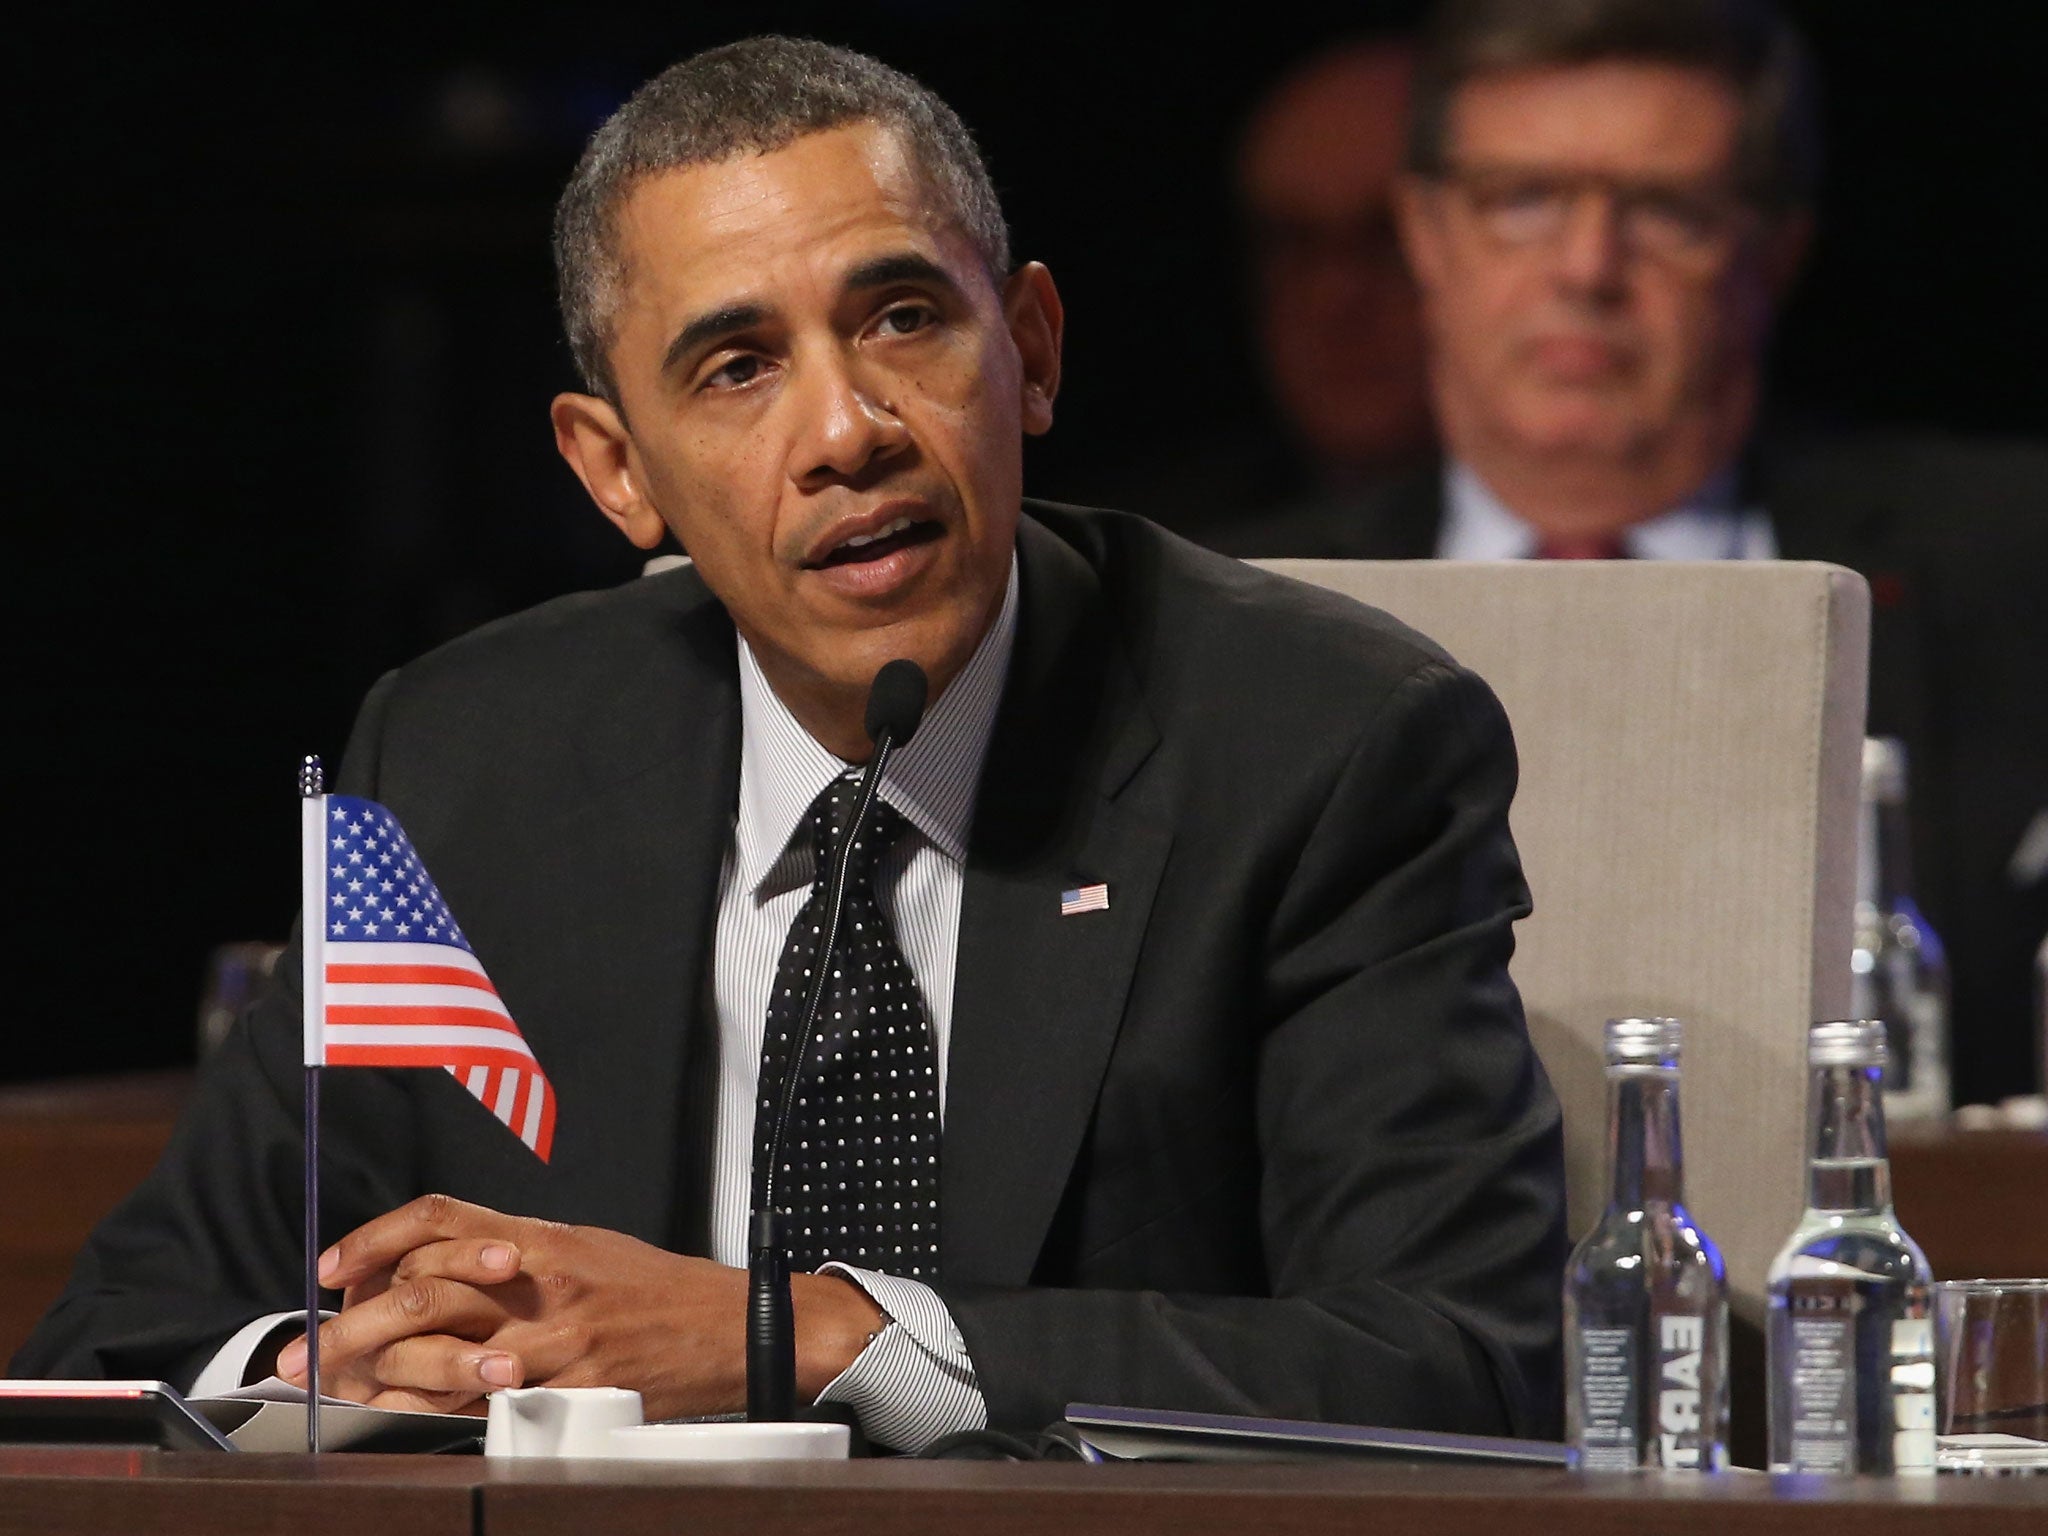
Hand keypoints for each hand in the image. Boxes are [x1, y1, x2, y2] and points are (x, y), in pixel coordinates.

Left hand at [273, 1193, 885, 1417]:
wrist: (732, 1326)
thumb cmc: (655, 1288)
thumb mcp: (584, 1245)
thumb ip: (513, 1250)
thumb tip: (435, 1263)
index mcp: (543, 1236)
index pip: (440, 1220)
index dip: (374, 1240)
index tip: (329, 1267)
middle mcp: (542, 1281)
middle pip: (424, 1289)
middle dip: (348, 1325)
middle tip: (300, 1354)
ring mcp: (556, 1341)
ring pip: (443, 1354)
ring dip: (376, 1377)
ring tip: (334, 1395)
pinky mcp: (572, 1392)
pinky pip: (486, 1406)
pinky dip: (434, 1413)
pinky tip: (400, 1419)